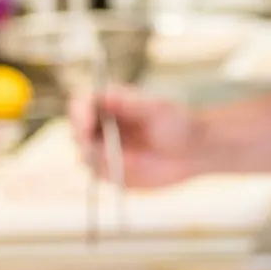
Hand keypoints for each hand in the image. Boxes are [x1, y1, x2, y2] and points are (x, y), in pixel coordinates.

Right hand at [68, 85, 205, 188]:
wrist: (194, 151)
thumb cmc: (179, 123)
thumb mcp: (158, 109)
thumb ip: (130, 103)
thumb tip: (105, 93)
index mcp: (109, 104)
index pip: (81, 105)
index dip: (79, 113)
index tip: (86, 124)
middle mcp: (101, 126)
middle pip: (76, 131)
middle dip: (83, 139)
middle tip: (102, 147)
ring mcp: (103, 150)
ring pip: (85, 156)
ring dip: (99, 160)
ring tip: (127, 160)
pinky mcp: (109, 171)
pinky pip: (100, 175)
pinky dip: (110, 174)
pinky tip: (132, 171)